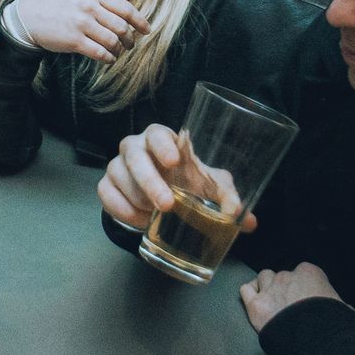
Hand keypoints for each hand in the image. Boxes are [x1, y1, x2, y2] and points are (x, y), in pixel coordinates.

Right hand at [12, 0, 150, 61]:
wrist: (29, 17)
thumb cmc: (57, 3)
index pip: (125, 8)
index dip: (139, 20)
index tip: (146, 30)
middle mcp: (88, 6)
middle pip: (121, 26)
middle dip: (129, 39)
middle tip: (130, 45)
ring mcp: (80, 23)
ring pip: (112, 41)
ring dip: (119, 50)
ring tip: (117, 53)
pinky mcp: (73, 40)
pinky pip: (99, 53)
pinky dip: (108, 58)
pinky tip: (108, 59)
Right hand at [97, 124, 260, 233]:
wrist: (159, 192)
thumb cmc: (185, 179)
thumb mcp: (207, 184)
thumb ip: (226, 196)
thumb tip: (247, 220)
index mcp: (161, 139)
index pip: (157, 133)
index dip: (162, 144)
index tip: (174, 161)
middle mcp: (135, 147)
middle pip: (134, 156)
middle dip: (149, 181)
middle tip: (167, 204)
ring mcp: (117, 165)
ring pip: (118, 176)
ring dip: (137, 199)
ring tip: (156, 216)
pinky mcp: (106, 185)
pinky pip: (106, 195)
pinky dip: (121, 209)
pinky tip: (140, 221)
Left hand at [239, 263, 340, 332]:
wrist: (315, 340)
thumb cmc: (331, 325)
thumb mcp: (343, 310)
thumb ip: (339, 304)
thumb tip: (345, 310)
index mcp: (310, 273)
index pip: (302, 272)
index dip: (303, 286)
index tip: (306, 298)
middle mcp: (287, 277)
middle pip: (282, 276)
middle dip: (285, 288)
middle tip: (290, 305)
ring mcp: (269, 289)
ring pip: (263, 278)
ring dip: (267, 287)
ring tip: (273, 301)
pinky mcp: (255, 305)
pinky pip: (245, 290)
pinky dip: (249, 293)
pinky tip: (255, 300)